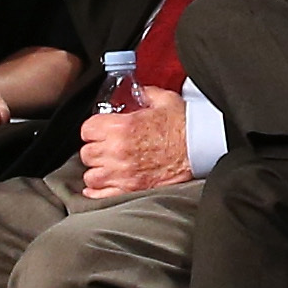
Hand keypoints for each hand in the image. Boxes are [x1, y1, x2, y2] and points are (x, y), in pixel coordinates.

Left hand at [78, 86, 192, 196]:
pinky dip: (98, 192)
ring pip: (91, 176)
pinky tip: (101, 186)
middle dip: (94, 150)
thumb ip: (145, 94)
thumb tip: (139, 92)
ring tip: (106, 167)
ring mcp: (123, 173)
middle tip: (104, 149)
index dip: (92, 130)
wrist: (201, 148)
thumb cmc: (184, 126)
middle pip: (87, 154)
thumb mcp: (164, 100)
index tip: (98, 132)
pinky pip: (102, 195)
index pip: (87, 130)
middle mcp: (117, 150)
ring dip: (97, 171)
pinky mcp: (132, 189)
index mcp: (120, 126)